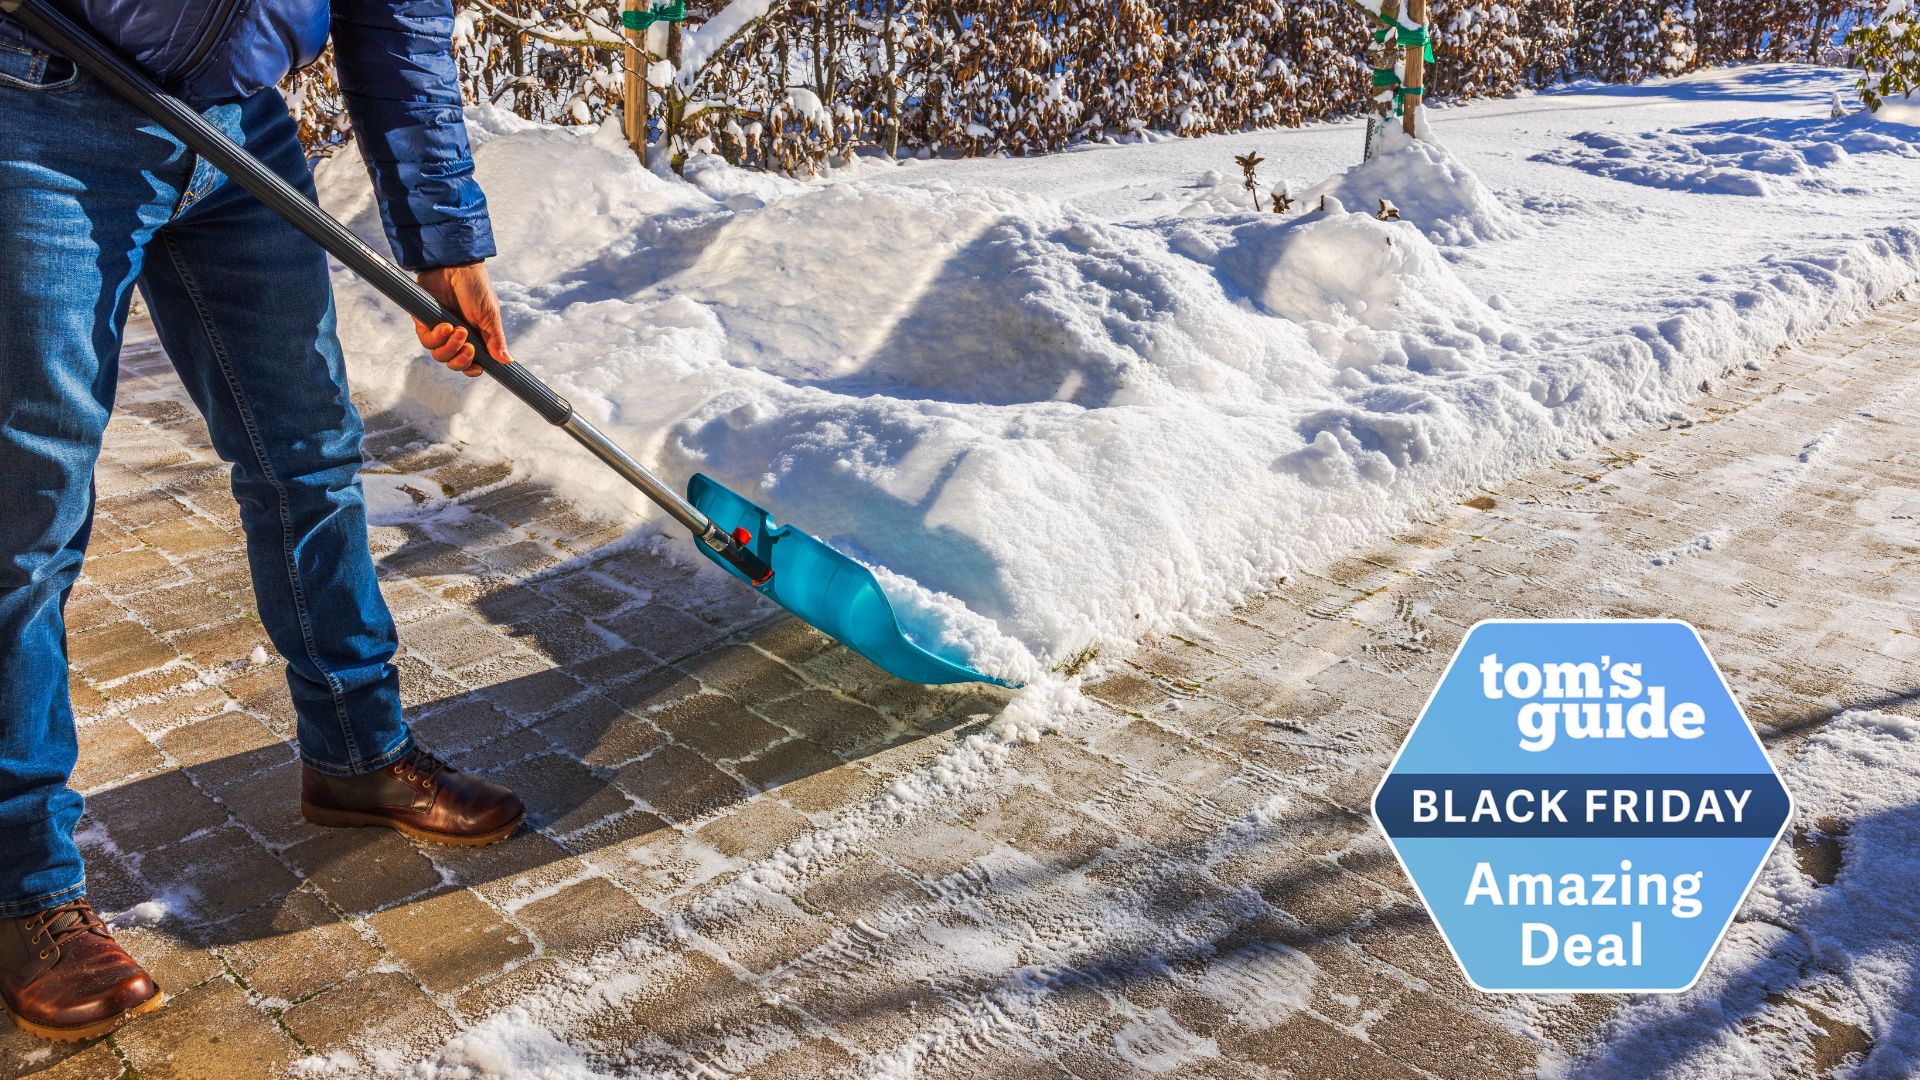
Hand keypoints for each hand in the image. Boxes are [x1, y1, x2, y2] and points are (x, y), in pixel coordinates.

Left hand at [412, 262, 510, 377]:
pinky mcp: (424, 322)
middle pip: (454, 363)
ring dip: (450, 347)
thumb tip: (507, 361)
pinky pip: (427, 341)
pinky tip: (446, 325)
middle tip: (470, 347)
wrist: (455, 266)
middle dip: (461, 360)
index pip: (471, 363)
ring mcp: (439, 330)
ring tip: (458, 329)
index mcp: (475, 337)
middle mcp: (456, 337)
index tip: (478, 367)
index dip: (472, 368)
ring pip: (440, 356)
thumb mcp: (490, 316)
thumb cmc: (476, 288)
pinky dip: (437, 337)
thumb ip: (496, 339)